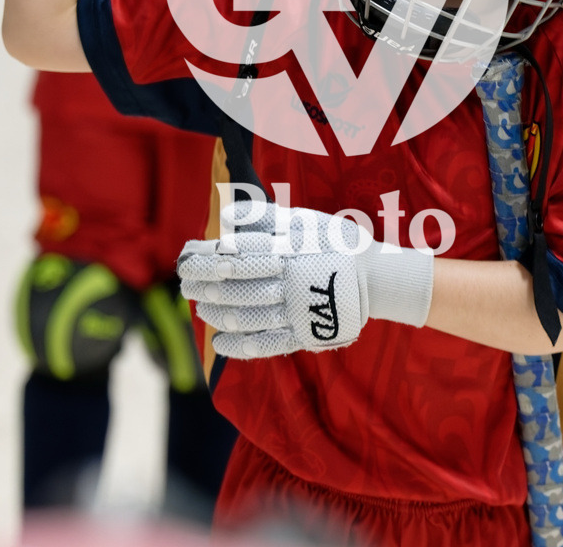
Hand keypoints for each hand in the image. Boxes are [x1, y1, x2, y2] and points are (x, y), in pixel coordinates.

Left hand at [178, 201, 433, 359]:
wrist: (377, 277)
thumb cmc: (336, 242)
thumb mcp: (305, 220)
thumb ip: (266, 218)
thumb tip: (227, 215)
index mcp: (287, 251)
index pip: (235, 254)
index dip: (206, 257)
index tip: (185, 256)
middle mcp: (288, 282)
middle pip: (234, 285)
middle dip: (203, 284)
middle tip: (185, 282)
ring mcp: (295, 311)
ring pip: (244, 315)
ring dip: (215, 312)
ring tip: (199, 307)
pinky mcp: (302, 334)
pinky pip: (266, 344)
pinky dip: (239, 346)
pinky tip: (220, 342)